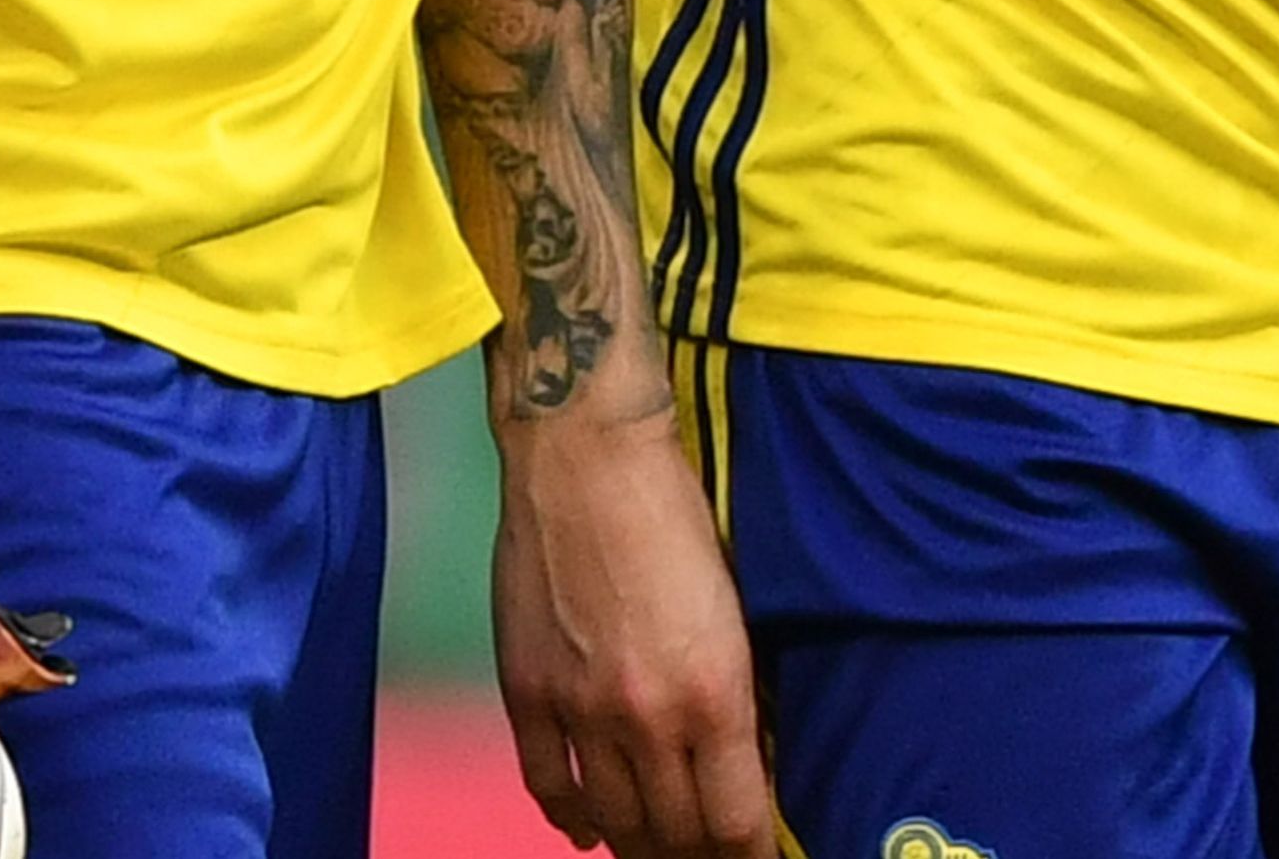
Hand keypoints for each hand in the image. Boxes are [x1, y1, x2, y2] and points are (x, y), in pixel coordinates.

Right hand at [496, 405, 777, 858]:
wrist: (588, 458)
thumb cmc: (677, 515)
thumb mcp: (738, 608)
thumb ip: (739, 690)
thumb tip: (750, 757)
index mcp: (715, 693)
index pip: (736, 819)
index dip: (750, 855)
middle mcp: (648, 717)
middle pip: (676, 832)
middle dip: (700, 856)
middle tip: (711, 855)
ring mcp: (580, 711)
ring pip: (614, 821)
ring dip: (640, 846)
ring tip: (660, 852)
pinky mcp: (528, 693)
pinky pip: (547, 786)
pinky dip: (570, 820)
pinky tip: (587, 831)